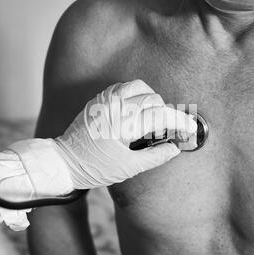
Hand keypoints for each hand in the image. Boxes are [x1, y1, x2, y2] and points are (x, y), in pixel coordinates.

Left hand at [55, 80, 196, 189]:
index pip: (160, 116)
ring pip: (139, 86)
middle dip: (167, 112)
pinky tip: (137, 109)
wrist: (64, 162)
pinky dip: (136, 94)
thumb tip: (174, 148)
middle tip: (170, 128)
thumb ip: (155, 156)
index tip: (189, 128)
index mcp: (123, 125)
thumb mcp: (128, 168)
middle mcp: (115, 107)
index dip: (179, 121)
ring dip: (152, 98)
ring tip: (153, 117)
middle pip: (153, 99)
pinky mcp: (98, 100)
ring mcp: (105, 101)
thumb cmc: (93, 167)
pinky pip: (123, 87)